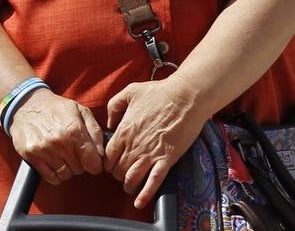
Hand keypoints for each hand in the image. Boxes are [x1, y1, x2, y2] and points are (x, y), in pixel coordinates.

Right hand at [9, 89, 105, 185]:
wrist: (28, 105)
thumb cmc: (57, 108)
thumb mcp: (81, 111)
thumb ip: (95, 131)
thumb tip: (101, 153)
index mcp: (74, 131)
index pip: (92, 162)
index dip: (96, 164)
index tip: (93, 161)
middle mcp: (60, 143)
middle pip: (79, 170)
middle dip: (81, 164)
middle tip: (76, 153)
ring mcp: (45, 151)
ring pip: (66, 175)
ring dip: (68, 169)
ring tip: (65, 156)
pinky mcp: (32, 157)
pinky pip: (51, 178)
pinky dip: (56, 174)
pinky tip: (56, 162)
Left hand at [105, 76, 206, 208]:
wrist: (186, 96)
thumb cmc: (159, 92)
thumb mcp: (130, 91)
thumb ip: (114, 106)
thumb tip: (109, 123)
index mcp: (124, 131)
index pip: (108, 157)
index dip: (109, 163)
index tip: (114, 163)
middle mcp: (134, 146)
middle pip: (118, 171)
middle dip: (118, 174)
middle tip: (123, 173)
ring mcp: (150, 154)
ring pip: (131, 179)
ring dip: (129, 186)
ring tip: (131, 186)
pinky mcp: (166, 159)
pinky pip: (153, 182)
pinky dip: (145, 194)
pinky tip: (140, 202)